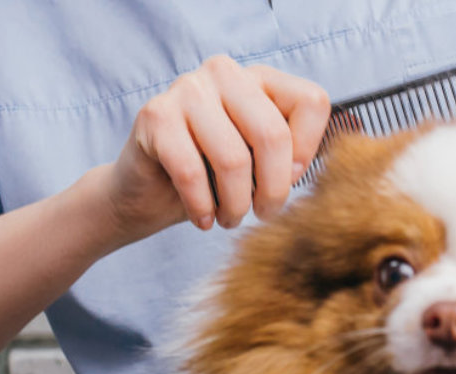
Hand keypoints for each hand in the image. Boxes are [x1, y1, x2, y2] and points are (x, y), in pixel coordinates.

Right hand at [103, 55, 330, 234]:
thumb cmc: (210, 177)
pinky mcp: (155, 115)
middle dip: (273, 189)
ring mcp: (187, 89)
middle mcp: (224, 73)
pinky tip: (202, 218)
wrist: (144, 191)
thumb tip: (309, 171)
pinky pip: (191, 172)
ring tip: (229, 218)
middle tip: (263, 214)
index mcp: (259, 78)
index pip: (311, 102)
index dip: (309, 151)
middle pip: (273, 135)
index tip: (291, 181)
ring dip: (235, 204)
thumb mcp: (258, 163)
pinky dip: (201, 206)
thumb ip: (288, 155)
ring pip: (233, 159)